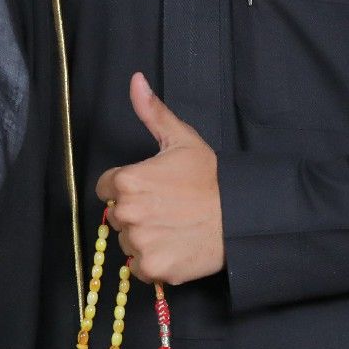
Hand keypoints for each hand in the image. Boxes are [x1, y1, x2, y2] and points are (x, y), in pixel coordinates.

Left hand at [92, 73, 223, 285]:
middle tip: (168, 208)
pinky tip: (175, 247)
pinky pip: (138, 268)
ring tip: (174, 227)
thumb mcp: (182, 139)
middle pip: (117, 216)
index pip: (106, 188)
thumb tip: (135, 80)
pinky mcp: (153, 268)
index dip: (127, 187)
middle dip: (136, 213)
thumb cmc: (211, 178)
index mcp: (128, 180)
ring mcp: (140, 243)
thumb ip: (152, 112)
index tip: (151, 189)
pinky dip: (154, 262)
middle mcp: (128, 213)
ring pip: (127, 242)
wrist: (242, 217)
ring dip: (145, 238)